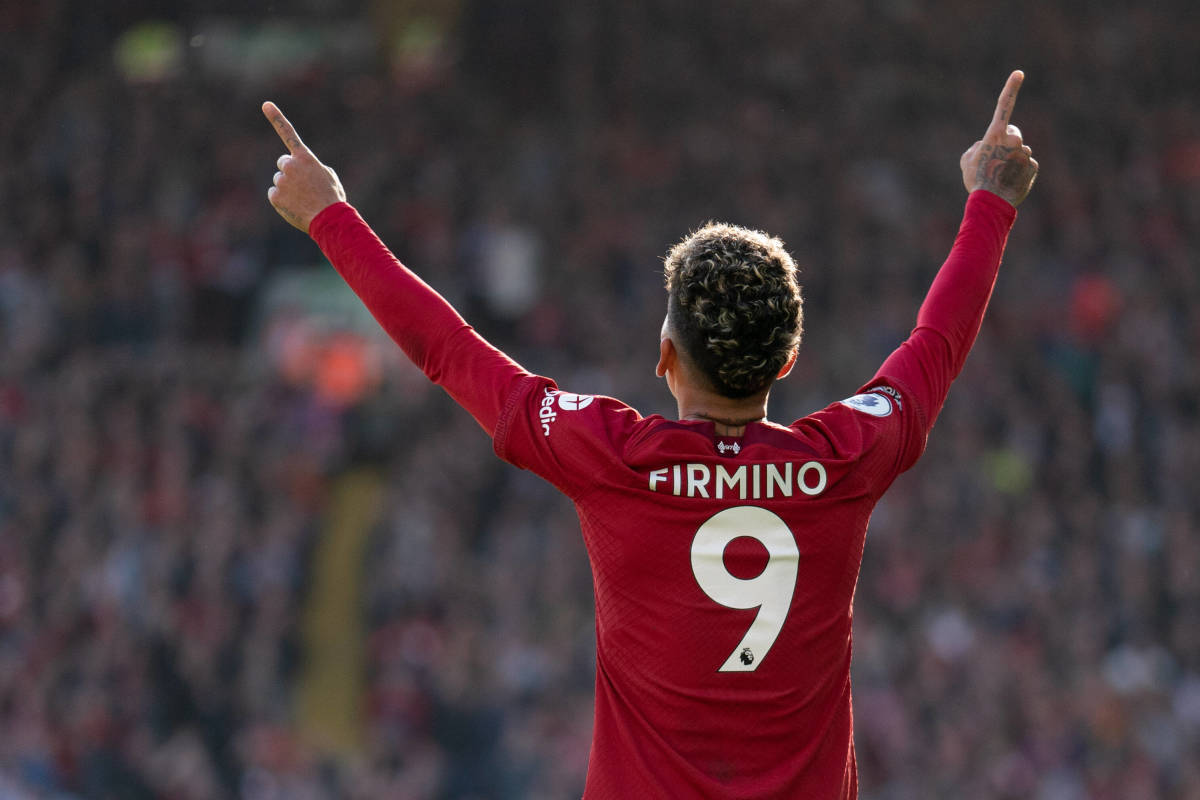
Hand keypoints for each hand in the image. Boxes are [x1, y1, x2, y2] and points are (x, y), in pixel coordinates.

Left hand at [263, 102, 346, 231]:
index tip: (265, 104)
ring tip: (303, 199)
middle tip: (304, 186)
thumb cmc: (332, 198)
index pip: (288, 133)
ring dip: (288, 188)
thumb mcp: (328, 176)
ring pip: (279, 180)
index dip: (276, 118)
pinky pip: (275, 195)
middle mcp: (290, 165)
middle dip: (290, 172)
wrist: (329, 219)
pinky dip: (283, 201)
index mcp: (305, 157)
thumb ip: (312, 167)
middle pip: (283, 164)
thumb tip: (302, 171)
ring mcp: (281, 180)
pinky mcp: (275, 196)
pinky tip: (296, 206)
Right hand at [960, 71, 1038, 206]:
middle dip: (1008, 142)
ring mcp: (1025, 153)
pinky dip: (1019, 173)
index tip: (1019, 73)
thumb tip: (984, 146)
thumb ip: (976, 147)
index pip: (1004, 105)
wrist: (991, 203)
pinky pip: (1027, 166)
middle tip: (997, 160)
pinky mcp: (1034, 166)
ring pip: (1020, 152)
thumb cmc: (976, 180)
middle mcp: (1014, 140)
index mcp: (995, 135)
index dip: (1011, 88)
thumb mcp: (967, 161)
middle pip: (1013, 135)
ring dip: (1012, 160)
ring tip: (1001, 176)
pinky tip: (1010, 182)